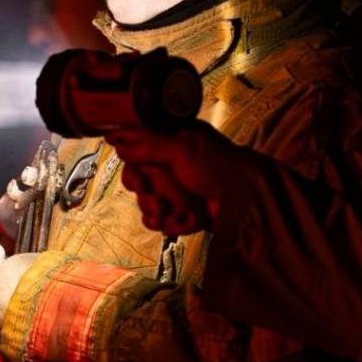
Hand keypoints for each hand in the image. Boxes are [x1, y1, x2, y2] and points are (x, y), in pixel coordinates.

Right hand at [106, 122, 243, 234]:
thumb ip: (148, 145)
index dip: (128, 157)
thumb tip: (118, 143)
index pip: (135, 145)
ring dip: (154, 207)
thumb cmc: (218, 167)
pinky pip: (158, 219)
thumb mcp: (182, 149)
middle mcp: (170, 162)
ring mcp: (175, 188)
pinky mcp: (179, 210)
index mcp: (171, 139)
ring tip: (168, 208)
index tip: (128, 163)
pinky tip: (177, 219)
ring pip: (145, 200)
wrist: (243, 201)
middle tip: (147, 190)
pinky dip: (166, 221)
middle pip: (135, 176)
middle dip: (140, 186)